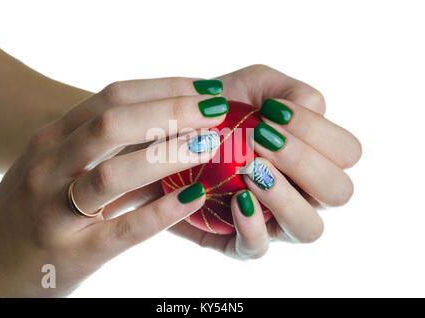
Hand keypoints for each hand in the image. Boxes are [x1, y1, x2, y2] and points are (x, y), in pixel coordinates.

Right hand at [0, 78, 227, 295]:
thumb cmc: (33, 206)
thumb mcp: (56, 163)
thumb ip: (100, 145)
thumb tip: (163, 126)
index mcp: (52, 139)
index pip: (112, 97)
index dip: (163, 88)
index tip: (203, 87)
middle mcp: (50, 167)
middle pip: (113, 124)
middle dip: (171, 112)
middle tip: (216, 110)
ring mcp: (56, 211)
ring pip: (114, 173)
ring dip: (169, 154)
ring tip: (211, 145)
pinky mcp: (75, 253)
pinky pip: (123, 229)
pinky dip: (162, 211)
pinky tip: (195, 197)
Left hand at [169, 65, 361, 258]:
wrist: (175, 134)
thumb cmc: (223, 109)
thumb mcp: (257, 84)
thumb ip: (293, 90)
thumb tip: (312, 111)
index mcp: (316, 156)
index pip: (347, 152)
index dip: (317, 130)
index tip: (271, 111)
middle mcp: (305, 192)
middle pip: (339, 192)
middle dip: (304, 162)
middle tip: (261, 139)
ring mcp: (276, 220)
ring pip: (309, 229)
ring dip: (285, 197)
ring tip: (250, 170)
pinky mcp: (240, 240)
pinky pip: (258, 249)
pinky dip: (252, 226)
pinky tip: (236, 198)